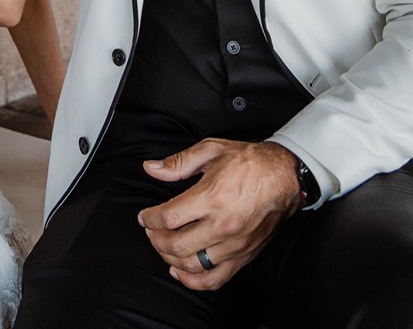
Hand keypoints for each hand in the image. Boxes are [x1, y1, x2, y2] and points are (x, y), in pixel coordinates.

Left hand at [137, 139, 301, 290]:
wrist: (285, 176)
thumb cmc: (249, 161)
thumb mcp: (212, 150)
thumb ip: (179, 162)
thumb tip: (151, 168)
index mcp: (213, 197)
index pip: (169, 217)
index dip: (150, 218)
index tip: (144, 216)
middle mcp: (223, 225)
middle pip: (176, 244)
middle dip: (156, 239)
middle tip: (151, 230)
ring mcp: (234, 244)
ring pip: (192, 264)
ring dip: (170, 258)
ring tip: (163, 245)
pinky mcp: (244, 256)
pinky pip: (215, 279)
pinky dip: (193, 280)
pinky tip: (180, 270)